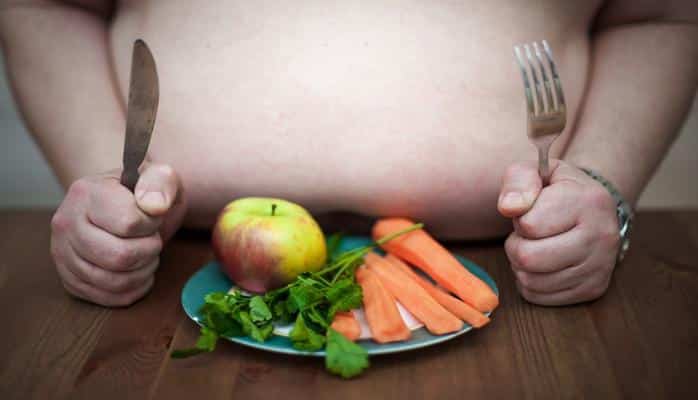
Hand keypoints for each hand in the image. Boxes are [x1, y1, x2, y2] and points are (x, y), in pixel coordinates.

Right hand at [50, 163, 185, 306]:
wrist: (125, 204)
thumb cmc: (144, 191)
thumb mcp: (159, 177)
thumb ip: (161, 183)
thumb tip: (154, 206)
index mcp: (85, 192)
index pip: (128, 223)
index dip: (151, 224)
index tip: (152, 216)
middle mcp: (66, 223)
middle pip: (120, 257)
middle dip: (149, 250)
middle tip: (152, 239)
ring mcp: (63, 254)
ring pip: (114, 281)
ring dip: (144, 271)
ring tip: (147, 253)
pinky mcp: (70, 279)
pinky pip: (108, 298)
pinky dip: (134, 289)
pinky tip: (140, 272)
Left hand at [498, 159, 619, 305]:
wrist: (593, 210)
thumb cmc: (557, 190)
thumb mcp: (537, 171)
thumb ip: (518, 181)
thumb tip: (509, 208)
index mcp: (589, 200)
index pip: (529, 224)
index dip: (520, 218)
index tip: (532, 211)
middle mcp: (602, 235)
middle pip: (528, 257)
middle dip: (515, 245)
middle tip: (526, 235)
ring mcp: (601, 266)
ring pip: (531, 281)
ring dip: (521, 265)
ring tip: (535, 247)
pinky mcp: (593, 289)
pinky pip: (539, 297)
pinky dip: (530, 283)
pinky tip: (542, 265)